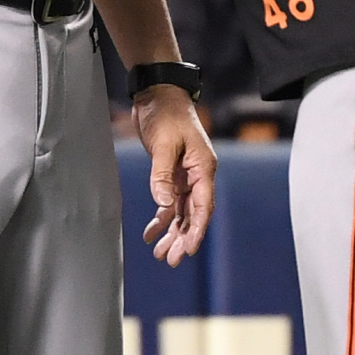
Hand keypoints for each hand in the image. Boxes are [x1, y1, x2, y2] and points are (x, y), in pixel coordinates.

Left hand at [133, 85, 216, 265]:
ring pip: (181, 212)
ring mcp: (185, 175)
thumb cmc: (167, 114)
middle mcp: (197, 175)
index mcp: (203, 167)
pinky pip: (169, 202)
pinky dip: (161, 218)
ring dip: (172, 232)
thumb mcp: (165, 144)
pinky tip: (151, 233)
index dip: (197, 229)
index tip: (189, 250)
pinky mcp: (172, 173)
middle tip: (171, 260)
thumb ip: (163, 174)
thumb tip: (164, 203)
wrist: (159, 94)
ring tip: (161, 254)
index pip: (203, 205)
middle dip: (183, 238)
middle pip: (193, 213)